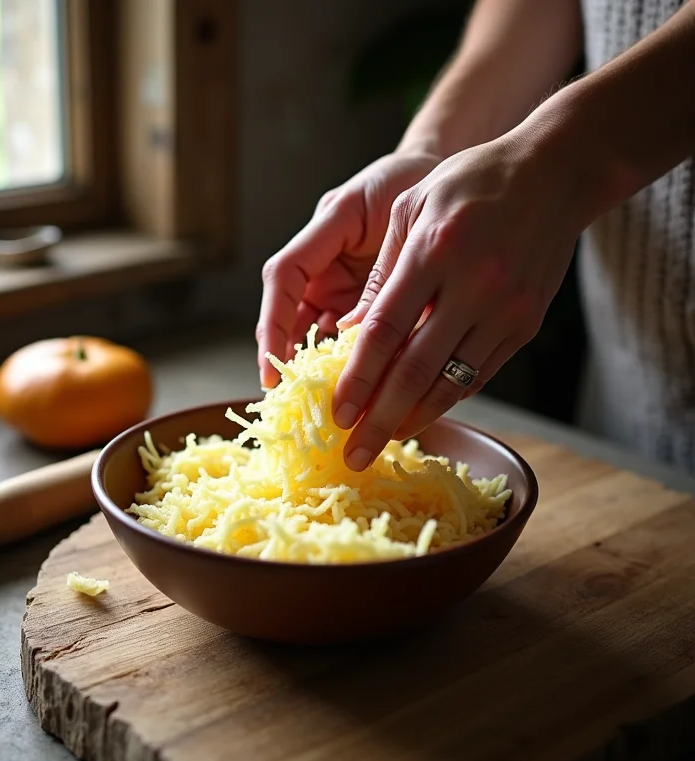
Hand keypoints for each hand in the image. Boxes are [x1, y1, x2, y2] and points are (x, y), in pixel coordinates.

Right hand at [256, 150, 440, 387]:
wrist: (439, 174)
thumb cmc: (414, 179)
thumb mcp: (400, 218)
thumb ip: (379, 271)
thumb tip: (353, 333)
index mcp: (326, 229)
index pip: (284, 276)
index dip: (274, 321)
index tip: (273, 361)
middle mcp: (325, 260)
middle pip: (289, 312)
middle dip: (284, 353)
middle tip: (288, 393)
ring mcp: (340, 283)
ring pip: (313, 330)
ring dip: (314, 362)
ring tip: (320, 396)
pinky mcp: (359, 301)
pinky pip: (345, 335)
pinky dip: (346, 360)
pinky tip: (352, 383)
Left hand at [334, 132, 581, 469]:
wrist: (553, 176)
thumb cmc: (470, 184)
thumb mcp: (412, 208)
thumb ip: (381, 273)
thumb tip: (349, 332)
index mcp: (434, 251)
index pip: (383, 332)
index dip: (356, 380)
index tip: (336, 416)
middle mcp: (472, 286)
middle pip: (414, 370)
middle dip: (379, 420)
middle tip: (354, 456)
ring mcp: (504, 309)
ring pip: (450, 382)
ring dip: (413, 419)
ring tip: (384, 443)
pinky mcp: (525, 324)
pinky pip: (479, 374)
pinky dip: (446, 399)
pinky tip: (421, 414)